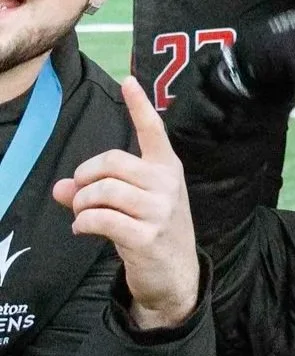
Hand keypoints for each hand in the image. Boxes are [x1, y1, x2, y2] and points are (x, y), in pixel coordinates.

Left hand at [52, 79, 199, 328]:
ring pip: (102, 191)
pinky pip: (99, 219)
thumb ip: (96, 191)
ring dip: (82, 204)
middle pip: (112, 162)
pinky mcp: (146, 235)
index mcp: (167, 168)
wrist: (174, 275)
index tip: (128, 80)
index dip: (139, 105)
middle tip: (79, 195)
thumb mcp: (130, 205)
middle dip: (85, 178)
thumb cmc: (152, 230)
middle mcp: (167, 183)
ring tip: (83, 215)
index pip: (154, 130)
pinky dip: (83, 224)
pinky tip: (84, 230)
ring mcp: (159, 209)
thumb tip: (59, 188)